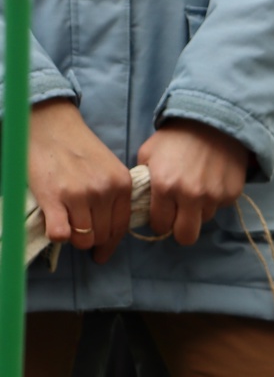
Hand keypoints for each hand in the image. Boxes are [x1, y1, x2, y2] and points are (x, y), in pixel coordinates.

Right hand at [27, 99, 132, 262]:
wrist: (48, 123)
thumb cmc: (76, 147)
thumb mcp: (107, 168)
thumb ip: (112, 195)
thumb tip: (109, 231)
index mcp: (122, 185)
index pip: (121, 228)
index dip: (110, 243)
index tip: (102, 252)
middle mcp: (104, 191)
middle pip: (102, 236)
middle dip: (91, 239)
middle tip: (78, 232)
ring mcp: (79, 195)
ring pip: (83, 239)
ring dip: (73, 237)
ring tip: (65, 224)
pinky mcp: (54, 197)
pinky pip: (60, 234)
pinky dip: (57, 234)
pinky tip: (53, 224)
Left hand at [136, 119, 249, 244]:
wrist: (213, 121)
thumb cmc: (176, 138)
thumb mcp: (149, 154)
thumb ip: (145, 182)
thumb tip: (143, 203)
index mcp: (165, 186)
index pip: (160, 226)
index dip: (160, 222)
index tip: (163, 215)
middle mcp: (190, 196)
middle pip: (186, 237)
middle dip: (181, 230)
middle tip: (180, 217)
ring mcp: (214, 196)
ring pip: (204, 220)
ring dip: (199, 210)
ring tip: (197, 189)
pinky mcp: (231, 194)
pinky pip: (220, 207)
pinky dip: (214, 199)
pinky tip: (211, 181)